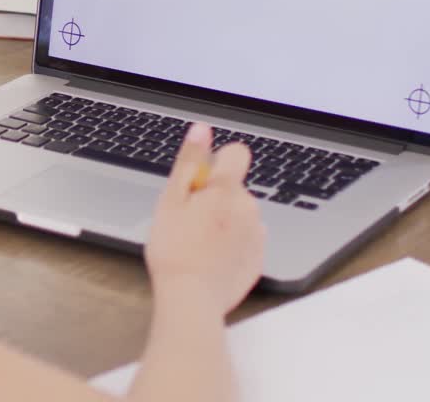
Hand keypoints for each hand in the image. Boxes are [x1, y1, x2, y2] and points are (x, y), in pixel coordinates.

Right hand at [145, 123, 265, 315]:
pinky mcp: (258, 258)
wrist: (192, 299)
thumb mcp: (171, 200)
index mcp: (227, 190)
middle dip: (215, 196)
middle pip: (234, 187)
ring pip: (240, 213)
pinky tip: (210, 257)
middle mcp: (249, 208)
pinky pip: (245, 239)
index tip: (200, 180)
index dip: (217, 161)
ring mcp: (257, 234)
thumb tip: (202, 129)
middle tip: (187, 219)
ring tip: (197, 242)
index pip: (237, 152)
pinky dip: (231, 243)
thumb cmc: (174, 250)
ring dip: (224, 220)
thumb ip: (189, 162)